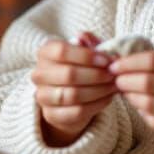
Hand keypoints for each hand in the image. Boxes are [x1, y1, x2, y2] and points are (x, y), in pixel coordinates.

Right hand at [32, 31, 116, 145]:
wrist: (72, 96)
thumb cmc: (81, 67)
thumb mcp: (87, 51)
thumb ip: (88, 42)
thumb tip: (85, 38)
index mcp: (45, 53)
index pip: (62, 51)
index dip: (87, 56)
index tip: (107, 60)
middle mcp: (39, 74)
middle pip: (68, 74)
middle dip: (96, 75)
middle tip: (113, 75)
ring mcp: (43, 96)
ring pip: (73, 95)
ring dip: (99, 90)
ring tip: (113, 86)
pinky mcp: (51, 115)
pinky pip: (77, 112)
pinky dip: (97, 104)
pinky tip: (108, 98)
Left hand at [109, 51, 153, 147]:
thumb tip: (129, 61)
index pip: (152, 61)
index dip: (128, 63)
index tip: (114, 65)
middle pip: (147, 82)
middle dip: (124, 81)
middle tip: (115, 80)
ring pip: (148, 104)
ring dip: (131, 98)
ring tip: (125, 93)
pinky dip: (143, 113)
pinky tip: (140, 107)